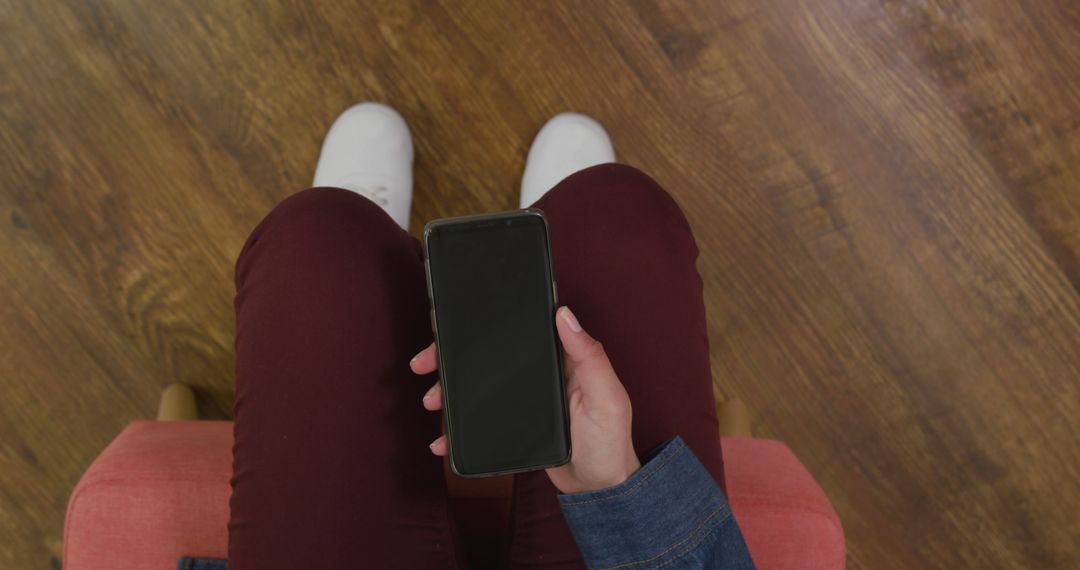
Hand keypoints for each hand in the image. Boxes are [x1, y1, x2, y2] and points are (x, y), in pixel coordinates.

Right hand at [410, 306, 640, 493]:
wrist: (600, 489)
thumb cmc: (610, 443)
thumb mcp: (606, 397)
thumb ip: (589, 357)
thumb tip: (565, 314)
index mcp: (563, 360)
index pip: (520, 331)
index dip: (487, 326)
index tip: (456, 327)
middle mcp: (541, 374)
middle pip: (489, 356)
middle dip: (453, 358)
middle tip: (426, 364)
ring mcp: (525, 399)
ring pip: (479, 387)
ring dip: (451, 391)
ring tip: (432, 401)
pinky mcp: (515, 423)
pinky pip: (481, 419)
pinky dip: (458, 428)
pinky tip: (443, 437)